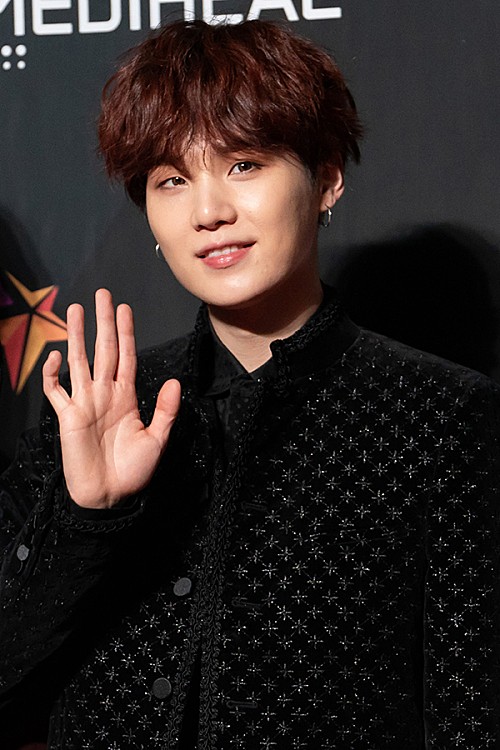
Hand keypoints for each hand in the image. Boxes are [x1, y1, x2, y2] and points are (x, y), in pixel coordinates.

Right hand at [43, 289, 180, 508]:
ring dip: (77, 336)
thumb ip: (165, 411)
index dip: (125, 333)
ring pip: (79, 361)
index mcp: (126, 397)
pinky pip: (56, 391)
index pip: (126, 356)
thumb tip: (173, 381)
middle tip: (102, 295)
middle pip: (103, 350)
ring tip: (75, 309)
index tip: (125, 309)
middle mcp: (105, 394)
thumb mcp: (157, 440)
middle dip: (103, 322)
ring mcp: (84, 403)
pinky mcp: (67, 417)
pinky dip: (52, 374)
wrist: (109, 498)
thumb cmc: (133, 472)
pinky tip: (56, 356)